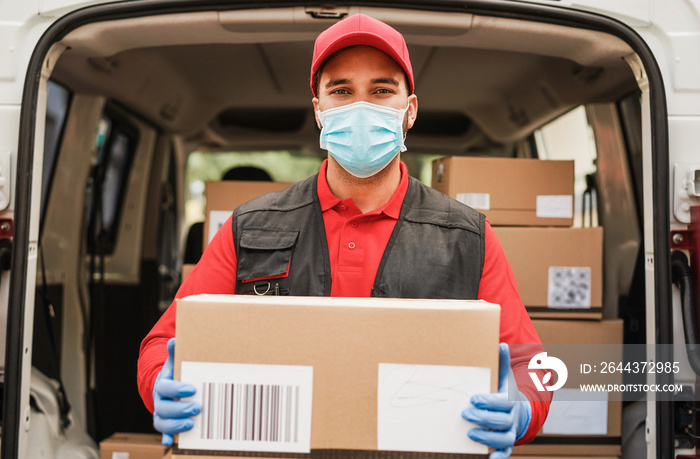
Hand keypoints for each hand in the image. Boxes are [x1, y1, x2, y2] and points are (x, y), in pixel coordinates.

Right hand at [153, 338, 201, 445]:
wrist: (168, 385)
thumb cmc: (177, 374)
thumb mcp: (177, 363)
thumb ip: (176, 354)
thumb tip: (174, 340)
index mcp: (162, 384)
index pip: (165, 388)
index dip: (177, 390)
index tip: (192, 389)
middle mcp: (159, 400)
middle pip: (163, 408)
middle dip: (179, 409)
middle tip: (197, 408)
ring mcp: (161, 413)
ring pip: (161, 422)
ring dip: (174, 425)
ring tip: (191, 424)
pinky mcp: (166, 424)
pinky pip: (163, 433)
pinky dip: (166, 438)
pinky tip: (172, 442)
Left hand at [462, 343, 530, 458]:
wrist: (519, 412)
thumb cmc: (504, 393)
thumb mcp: (503, 378)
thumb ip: (501, 363)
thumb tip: (501, 344)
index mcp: (510, 400)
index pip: (503, 402)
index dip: (489, 401)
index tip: (473, 399)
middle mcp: (512, 417)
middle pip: (501, 421)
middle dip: (483, 418)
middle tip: (465, 415)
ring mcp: (510, 432)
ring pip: (504, 439)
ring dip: (487, 438)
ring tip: (470, 433)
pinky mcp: (506, 445)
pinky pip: (505, 454)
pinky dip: (498, 458)